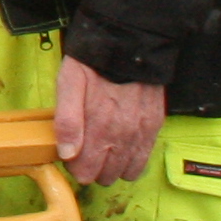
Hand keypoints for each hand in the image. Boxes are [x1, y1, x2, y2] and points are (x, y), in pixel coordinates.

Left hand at [52, 59, 168, 186]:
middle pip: (104, 176)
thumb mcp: (69, 83)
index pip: (85, 172)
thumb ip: (66, 120)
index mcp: (99, 126)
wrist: (130, 44)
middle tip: (85, 149)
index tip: (71, 153)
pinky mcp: (154, 126)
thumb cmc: (94, 63)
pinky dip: (131, 160)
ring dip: (112, 167)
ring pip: (124, 172)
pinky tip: (121, 148)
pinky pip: (143, 160)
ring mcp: (141, 132)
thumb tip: (67, 154)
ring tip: (103, 149)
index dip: (74, 166)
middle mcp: (123, 135)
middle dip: (92, 168)